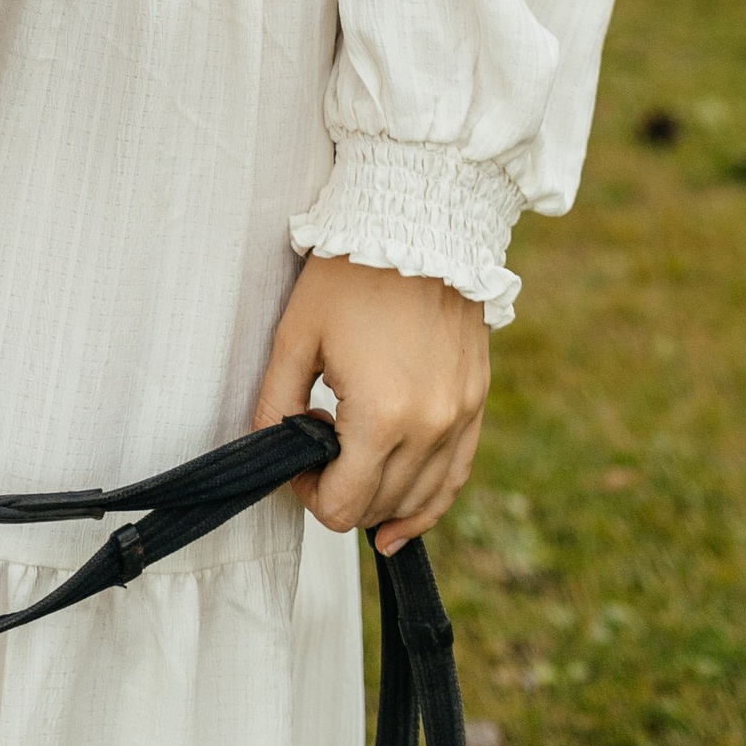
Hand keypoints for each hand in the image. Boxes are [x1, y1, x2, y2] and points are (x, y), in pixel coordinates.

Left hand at [251, 256, 488, 553]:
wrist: (417, 222)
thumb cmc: (351, 273)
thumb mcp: (296, 335)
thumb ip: (276, 403)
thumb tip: (269, 451)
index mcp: (382, 417)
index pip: (343, 506)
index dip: (309, 495)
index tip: (297, 460)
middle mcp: (430, 428)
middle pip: (379, 506)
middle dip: (341, 491)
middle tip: (320, 445)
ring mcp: (460, 418)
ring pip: (419, 500)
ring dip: (380, 498)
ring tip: (352, 463)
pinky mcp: (476, 402)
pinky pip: (454, 477)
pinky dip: (426, 503)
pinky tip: (400, 522)